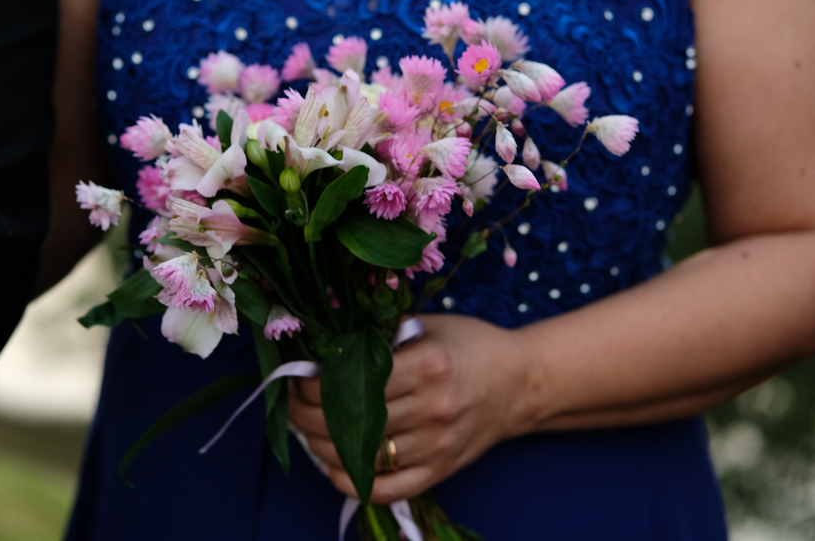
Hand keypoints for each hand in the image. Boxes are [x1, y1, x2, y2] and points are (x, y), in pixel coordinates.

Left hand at [288, 314, 538, 503]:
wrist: (521, 383)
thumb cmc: (470, 346)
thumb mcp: (429, 325)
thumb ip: (381, 331)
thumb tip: (325, 338)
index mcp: (429, 365)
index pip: (354, 380)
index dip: (315, 383)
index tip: (299, 376)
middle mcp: (434, 408)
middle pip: (352, 419)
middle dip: (308, 413)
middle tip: (292, 402)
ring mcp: (438, 444)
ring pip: (362, 455)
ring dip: (322, 444)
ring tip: (307, 428)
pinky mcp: (441, 470)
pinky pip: (387, 489)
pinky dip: (351, 481)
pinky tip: (333, 464)